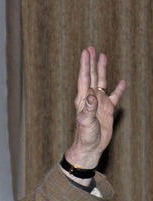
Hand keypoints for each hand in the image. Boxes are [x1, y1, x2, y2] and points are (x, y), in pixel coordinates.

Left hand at [64, 46, 126, 169]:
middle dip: (92, 62)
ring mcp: (99, 103)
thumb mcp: (86, 123)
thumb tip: (92, 96)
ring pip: (102, 82)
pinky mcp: (107, 110)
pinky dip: (118, 89)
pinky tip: (122, 82)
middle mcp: (91, 99)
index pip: (85, 78)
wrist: (90, 147)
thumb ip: (88, 110)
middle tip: (91, 48)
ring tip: (103, 57)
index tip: (86, 52)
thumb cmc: (85, 136)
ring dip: (102, 70)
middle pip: (92, 76)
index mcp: (83, 100)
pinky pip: (114, 96)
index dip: (85, 65)